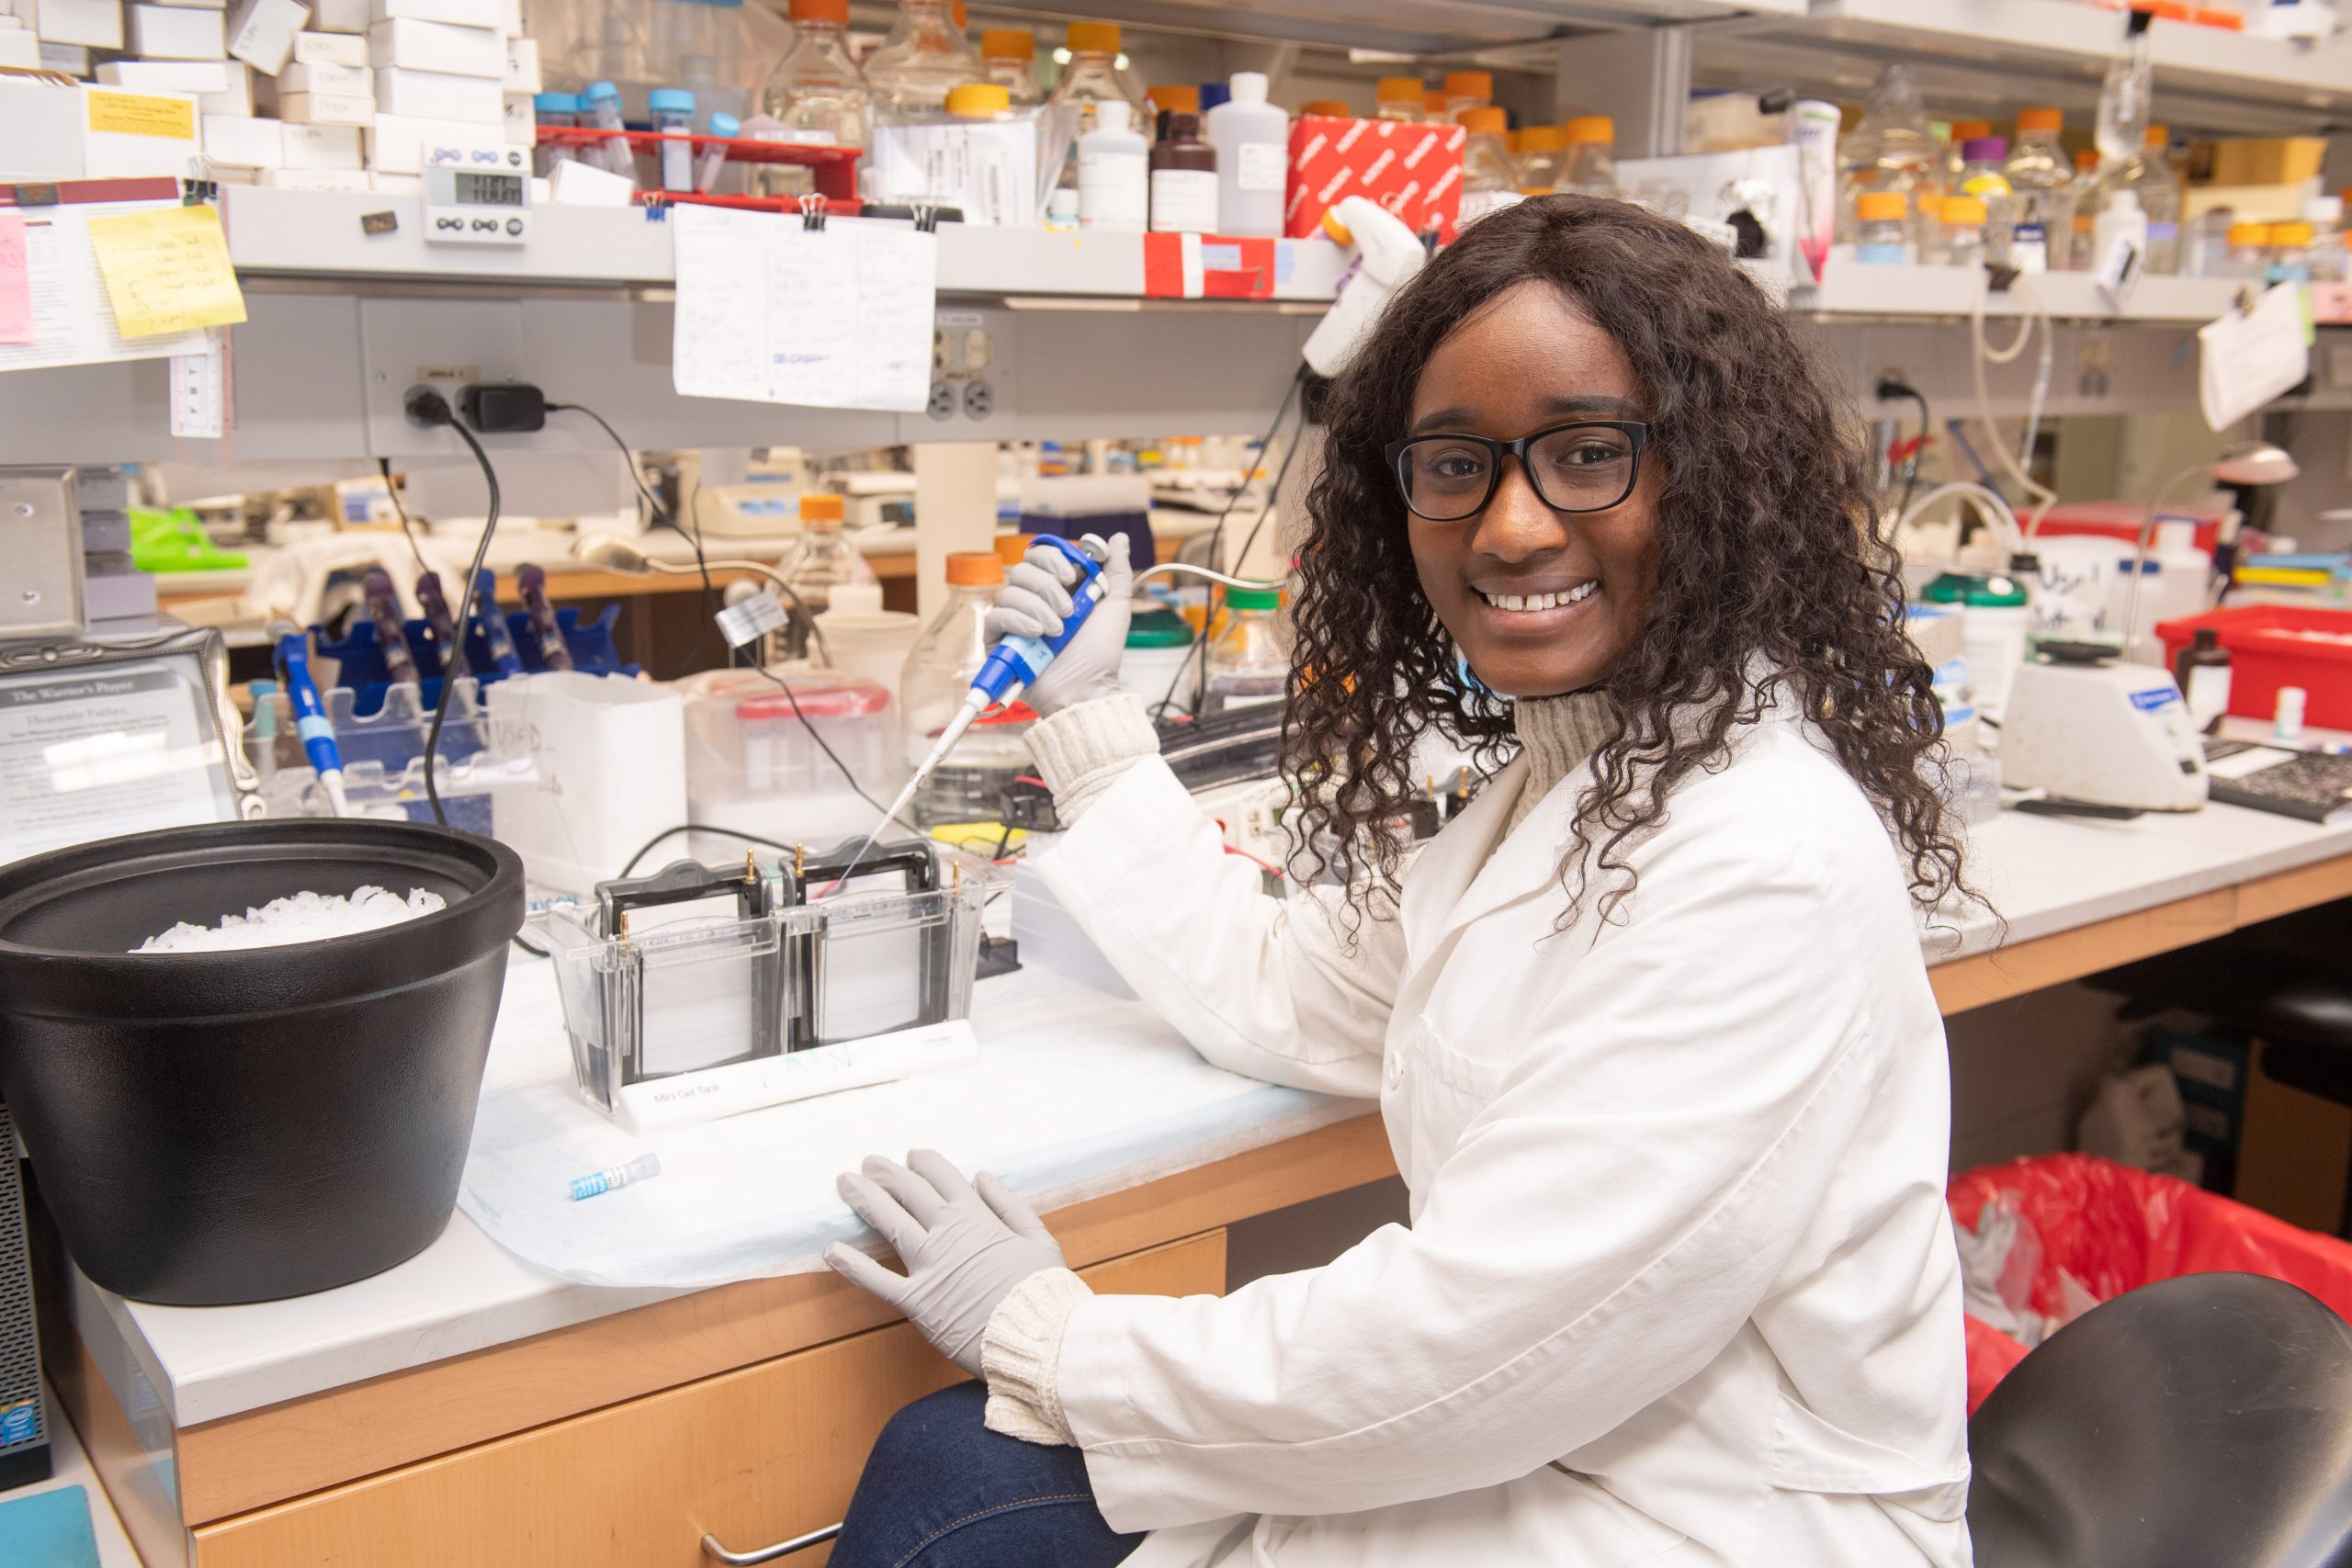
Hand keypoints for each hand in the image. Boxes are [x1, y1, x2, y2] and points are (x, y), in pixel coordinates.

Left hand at [826, 1150, 1065, 1375]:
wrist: (1036, 1336)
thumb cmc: (1042, 1290)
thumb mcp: (1038, 1238)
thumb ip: (1008, 1205)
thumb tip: (982, 1177)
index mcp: (977, 1217)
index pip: (944, 1177)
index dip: (925, 1162)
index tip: (912, 1155)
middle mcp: (946, 1234)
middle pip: (909, 1193)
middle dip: (887, 1173)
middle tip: (869, 1162)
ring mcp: (928, 1266)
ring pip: (889, 1223)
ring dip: (865, 1199)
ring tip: (846, 1183)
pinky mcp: (916, 1301)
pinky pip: (878, 1281)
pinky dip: (853, 1266)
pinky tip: (832, 1250)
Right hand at [985, 534, 1133, 715]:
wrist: (1086, 687)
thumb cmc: (1100, 653)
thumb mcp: (1116, 606)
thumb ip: (1117, 570)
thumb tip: (1118, 538)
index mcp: (1058, 588)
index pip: (1041, 554)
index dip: (1053, 559)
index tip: (1072, 576)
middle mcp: (1034, 600)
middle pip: (1023, 569)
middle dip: (1048, 586)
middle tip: (1068, 610)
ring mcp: (1015, 620)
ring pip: (1011, 591)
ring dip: (1038, 608)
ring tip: (1057, 631)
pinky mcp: (999, 640)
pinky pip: (996, 615)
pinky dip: (1018, 621)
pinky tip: (1037, 634)